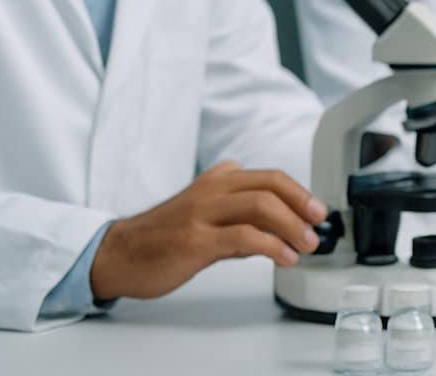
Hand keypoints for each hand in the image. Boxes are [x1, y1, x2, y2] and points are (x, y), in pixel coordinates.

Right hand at [90, 161, 326, 300]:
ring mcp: (203, 213)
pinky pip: (243, 236)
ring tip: (306, 244)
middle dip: (302, 203)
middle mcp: (212, 190)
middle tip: (318, 223)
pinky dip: (272, 246)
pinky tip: (284, 257)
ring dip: (292, 226)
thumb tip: (279, 227)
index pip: (269, 177)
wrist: (116, 254)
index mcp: (217, 181)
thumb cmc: (161, 237)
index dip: (299, 192)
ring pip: (260, 205)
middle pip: (270, 184)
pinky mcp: (195, 239)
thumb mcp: (204, 214)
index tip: (316, 210)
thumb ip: (238, 215)